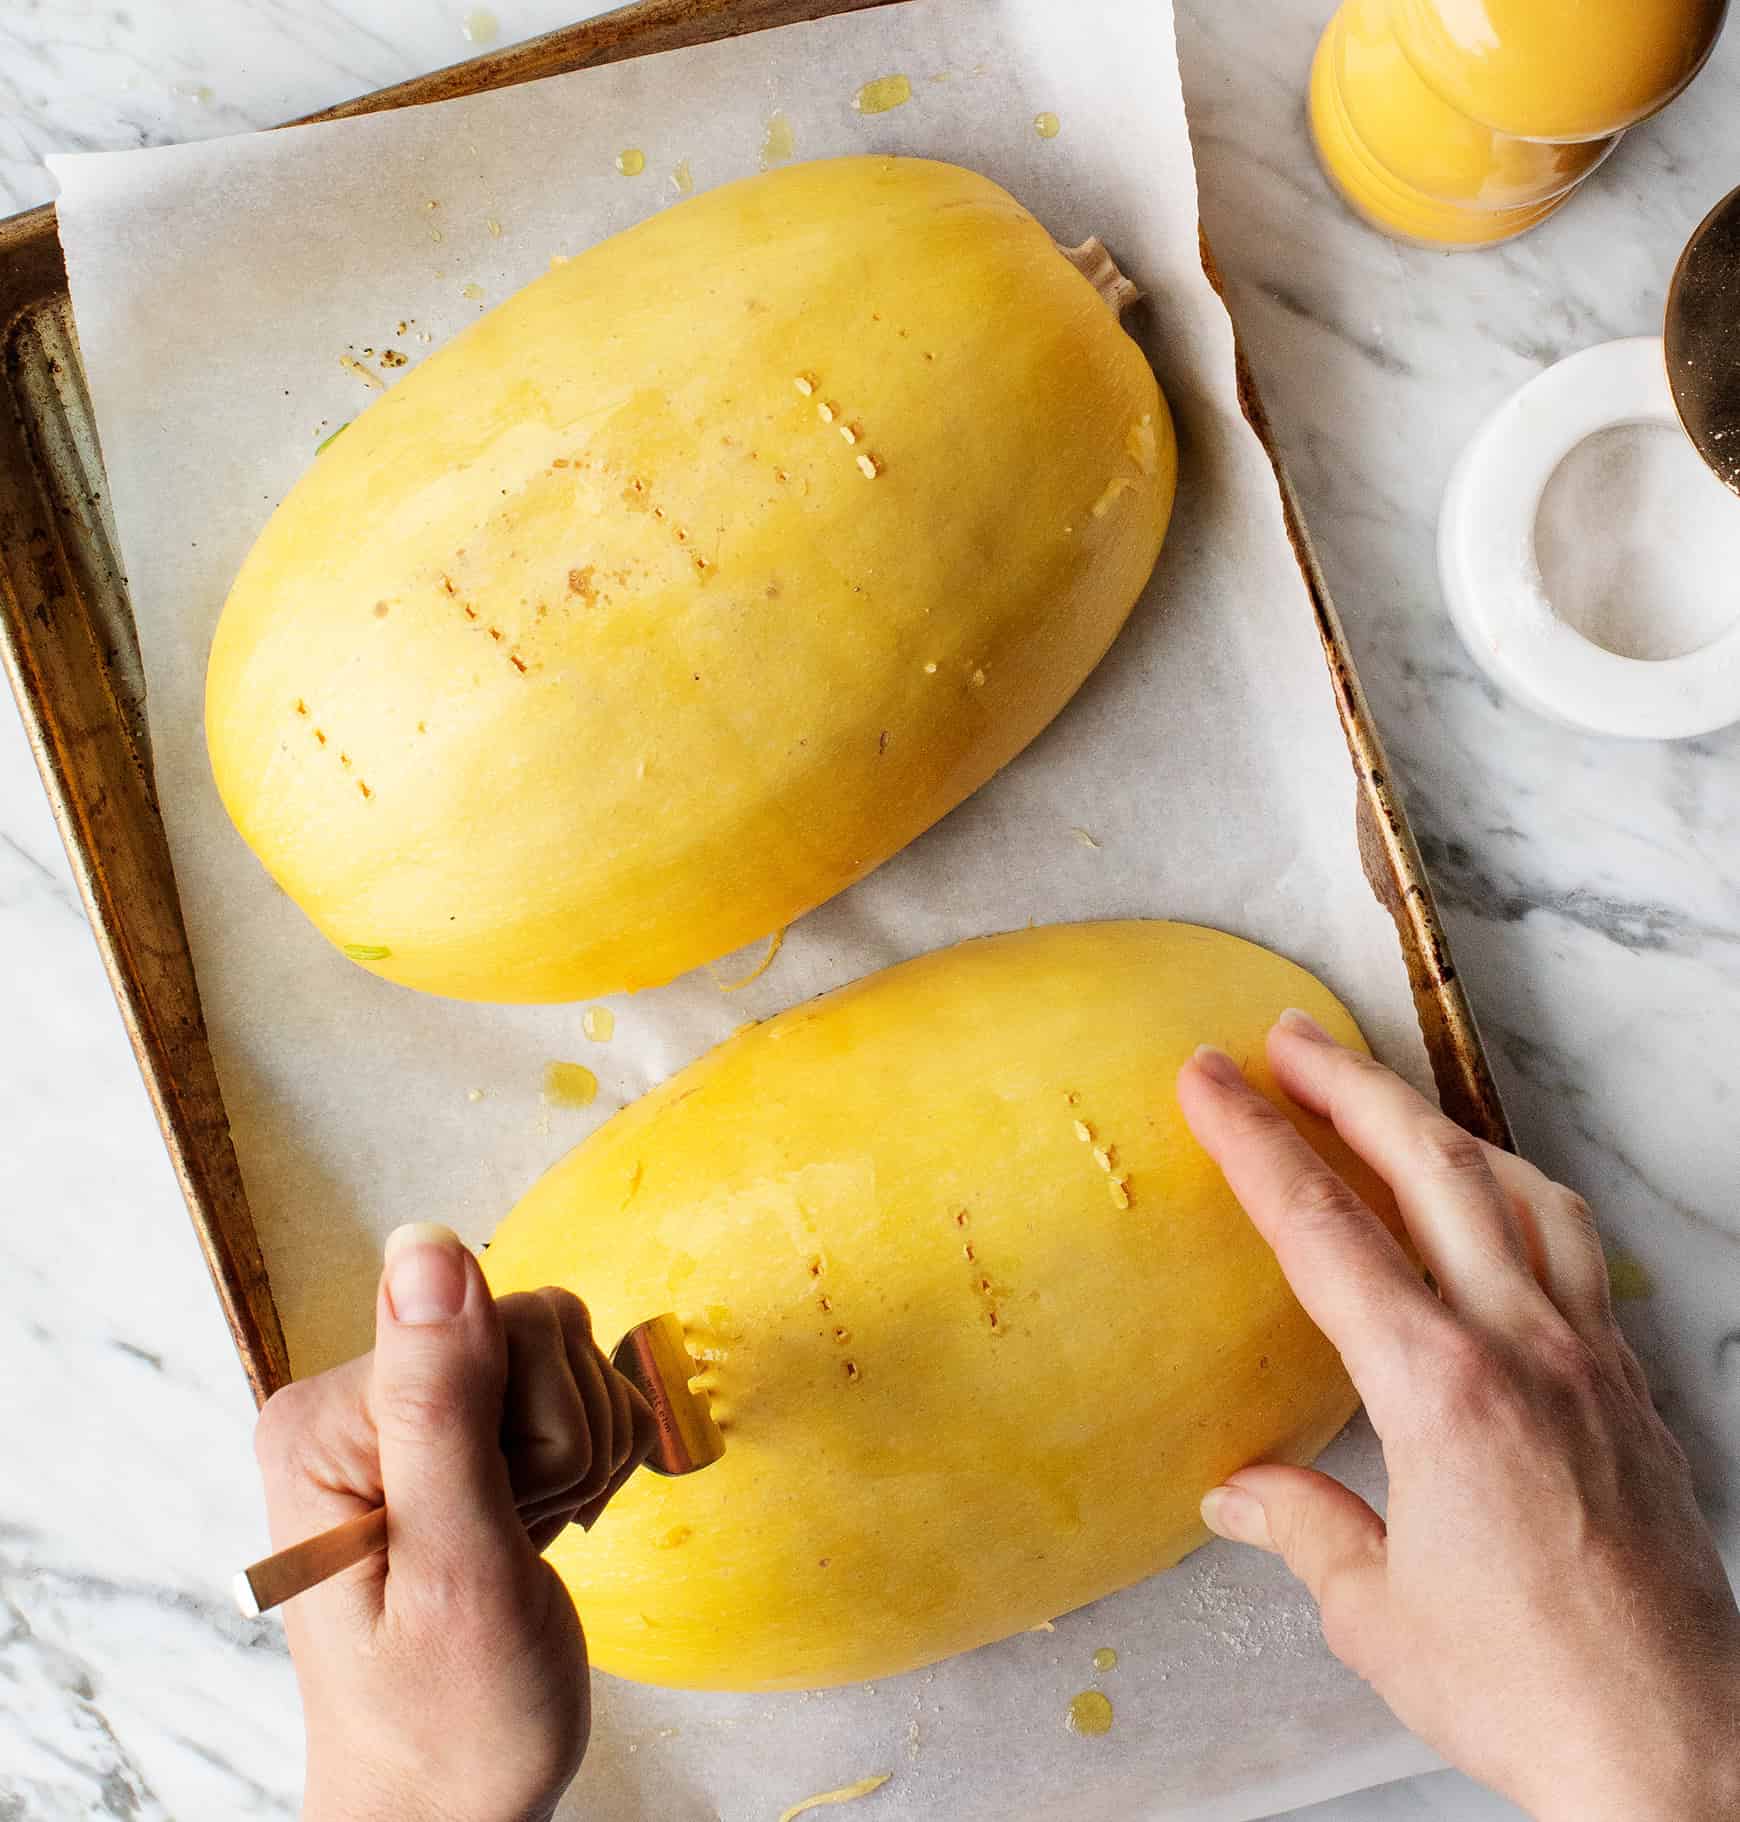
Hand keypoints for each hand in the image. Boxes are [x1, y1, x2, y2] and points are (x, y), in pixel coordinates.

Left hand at [252, 1222, 654, 1821]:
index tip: (506, 1519)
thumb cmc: (446, 1722)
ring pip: (564, 1357)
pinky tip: (541, 1526)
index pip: (497, 1324)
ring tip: (526, 1542)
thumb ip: (439, 1399)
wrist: (449, 1810)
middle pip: (536, 1333)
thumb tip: (425, 1242)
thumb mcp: (452, 1566)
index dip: (537, 1426)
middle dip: (560, 1443)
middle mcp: (359, 1398)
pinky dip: (584, 1463)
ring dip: (578, 1457)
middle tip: (518, 1540)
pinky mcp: (459, 1434)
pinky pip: (569, 1390)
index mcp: (325, 1417)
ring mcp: (412, 1413)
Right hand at [1178, 1012, 1739, 1821]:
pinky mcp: (1630, 1387)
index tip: (1210, 1075)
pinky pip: (1577, 1248)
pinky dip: (1522, 1193)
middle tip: (1289, 1037)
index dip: (1256, 1141)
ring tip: (1387, 1098)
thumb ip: (1302, 1527)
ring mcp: (1588, 1357)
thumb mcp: (1376, 1613)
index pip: (1324, 1229)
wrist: (1679, 1751)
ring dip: (1443, 1125)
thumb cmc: (1526, 1689)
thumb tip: (1236, 1494)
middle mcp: (1520, 1347)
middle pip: (1433, 1167)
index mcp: (1438, 1388)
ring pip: (1521, 1189)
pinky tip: (1496, 1202)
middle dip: (1351, 1086)